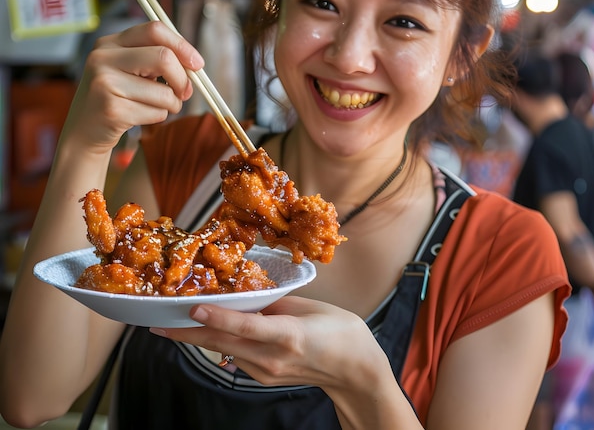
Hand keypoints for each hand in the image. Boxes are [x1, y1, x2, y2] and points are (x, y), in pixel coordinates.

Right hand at [63, 21, 203, 152]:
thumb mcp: (131, 70)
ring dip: (172, 104)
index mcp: (111, 43)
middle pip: (164, 57)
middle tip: (185, 92)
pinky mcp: (111, 109)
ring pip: (164, 92)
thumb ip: (158, 60)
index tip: (198, 64)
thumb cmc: (118, 97)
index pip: (154, 30)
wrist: (84, 131)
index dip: (182, 46)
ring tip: (157, 107)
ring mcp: (104, 83)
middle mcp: (103, 58)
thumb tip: (195, 65)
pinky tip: (139, 117)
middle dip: (183, 79)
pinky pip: (156, 112)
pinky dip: (158, 117)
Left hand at [150, 296, 388, 390]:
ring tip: (172, 325)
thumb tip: (245, 298)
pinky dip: (219, 343)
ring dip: (198, 339)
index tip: (192, 310)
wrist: (355, 370)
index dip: (216, 318)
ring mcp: (266, 372)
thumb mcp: (308, 307)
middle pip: (222, 344)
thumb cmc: (339, 330)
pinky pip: (236, 357)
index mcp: (287, 335)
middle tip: (156, 324)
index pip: (245, 327)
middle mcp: (272, 358)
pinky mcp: (264, 378)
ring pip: (225, 351)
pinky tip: (206, 333)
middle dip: (186, 335)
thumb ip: (274, 304)